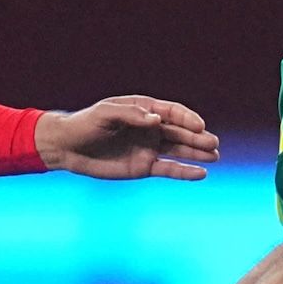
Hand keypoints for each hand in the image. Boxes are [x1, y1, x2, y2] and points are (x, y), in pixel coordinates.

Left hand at [37, 96, 221, 180]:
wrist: (68, 148)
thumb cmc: (85, 125)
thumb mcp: (105, 114)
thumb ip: (132, 115)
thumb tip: (156, 120)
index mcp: (143, 110)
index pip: (172, 113)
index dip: (187, 119)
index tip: (199, 126)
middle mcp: (150, 128)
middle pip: (180, 132)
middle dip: (197, 137)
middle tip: (212, 143)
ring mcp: (149, 148)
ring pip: (179, 150)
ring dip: (197, 153)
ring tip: (214, 156)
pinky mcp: (144, 167)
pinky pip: (169, 169)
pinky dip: (185, 172)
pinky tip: (201, 174)